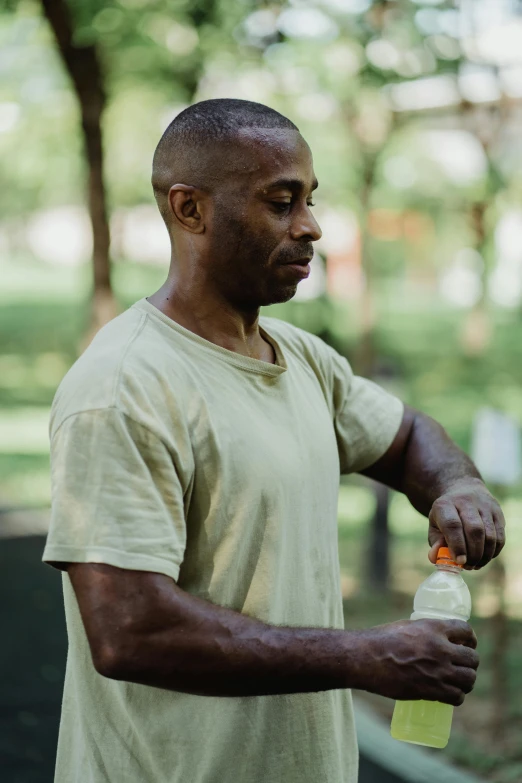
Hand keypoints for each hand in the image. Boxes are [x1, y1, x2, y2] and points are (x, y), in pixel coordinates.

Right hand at [360, 619, 478, 705]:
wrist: (366, 659)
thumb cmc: (380, 640)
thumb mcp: (406, 627)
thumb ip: (423, 632)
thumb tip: (432, 640)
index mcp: (434, 628)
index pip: (466, 631)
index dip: (471, 638)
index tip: (469, 644)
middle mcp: (441, 648)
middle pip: (472, 658)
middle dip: (470, 662)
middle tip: (464, 665)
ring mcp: (438, 670)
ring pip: (469, 679)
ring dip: (467, 681)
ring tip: (460, 681)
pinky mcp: (431, 690)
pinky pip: (457, 696)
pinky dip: (457, 696)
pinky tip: (452, 694)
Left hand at [427, 477, 505, 568]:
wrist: (463, 491)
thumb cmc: (446, 515)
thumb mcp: (434, 525)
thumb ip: (435, 543)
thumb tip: (435, 558)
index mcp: (445, 505)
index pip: (453, 525)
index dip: (457, 546)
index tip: (459, 562)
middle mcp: (466, 501)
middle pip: (474, 530)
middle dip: (472, 553)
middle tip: (467, 566)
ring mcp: (484, 506)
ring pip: (489, 535)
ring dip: (484, 555)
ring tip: (475, 564)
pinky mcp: (498, 512)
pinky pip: (499, 537)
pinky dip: (493, 552)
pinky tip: (485, 557)